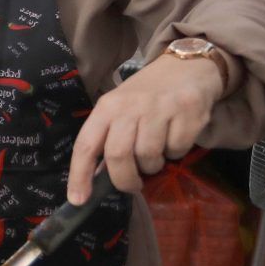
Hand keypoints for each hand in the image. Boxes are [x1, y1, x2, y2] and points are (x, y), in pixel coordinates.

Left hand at [66, 54, 221, 202]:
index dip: (79, 175)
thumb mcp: (120, 109)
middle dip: (124, 180)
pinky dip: (176, 153)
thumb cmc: (147, 95)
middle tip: (132, 185)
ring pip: (149, 156)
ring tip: (156, 154)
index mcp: (107, 107)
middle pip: (117, 155)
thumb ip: (108, 139)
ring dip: (153, 166)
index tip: (77, 200)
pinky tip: (175, 137)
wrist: (186, 65)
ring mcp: (159, 108)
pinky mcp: (187, 111)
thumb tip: (96, 179)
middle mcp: (130, 106)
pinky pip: (177, 150)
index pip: (86, 145)